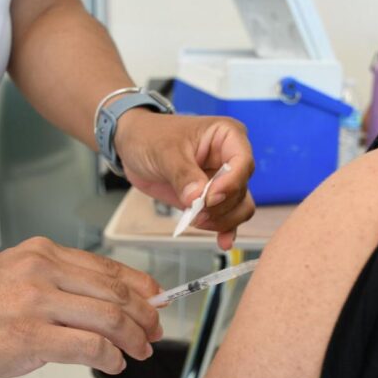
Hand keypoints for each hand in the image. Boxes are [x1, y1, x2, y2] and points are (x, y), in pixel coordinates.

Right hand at [0, 237, 162, 377]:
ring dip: (134, 338)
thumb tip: (108, 304)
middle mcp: (43, 270)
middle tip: (155, 332)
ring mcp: (36, 302)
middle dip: (145, 316)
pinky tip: (113, 363)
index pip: (109, 268)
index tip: (158, 301)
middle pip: (116, 293)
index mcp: (44, 253)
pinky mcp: (29, 337)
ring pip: (110, 317)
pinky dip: (110, 357)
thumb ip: (60, 283)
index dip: (142, 287)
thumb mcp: (18, 276)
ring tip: (140, 350)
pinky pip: (89, 346)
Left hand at [115, 110, 255, 249]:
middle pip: (241, 189)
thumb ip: (183, 174)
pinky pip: (228, 217)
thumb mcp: (164, 151)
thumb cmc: (150, 136)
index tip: (209, 198)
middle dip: (220, 206)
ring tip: (196, 220)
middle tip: (195, 212)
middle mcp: (232, 158)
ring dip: (221, 220)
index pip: (243, 162)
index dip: (230, 184)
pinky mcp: (213, 199)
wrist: (134, 146)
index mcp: (227, 136)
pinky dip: (225, 229)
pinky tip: (222, 241)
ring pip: (239, 206)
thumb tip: (197, 198)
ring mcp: (224, 180)